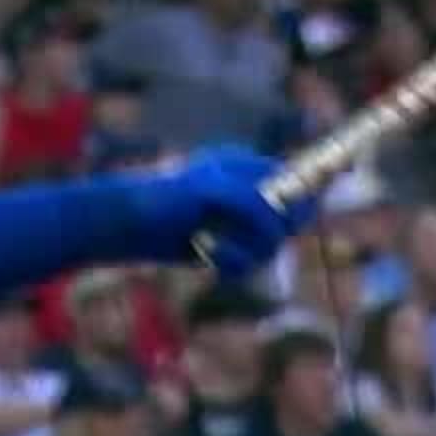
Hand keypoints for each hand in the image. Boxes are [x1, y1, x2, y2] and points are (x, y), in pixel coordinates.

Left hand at [128, 145, 311, 277]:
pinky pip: (249, 264)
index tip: (299, 212)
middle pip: (292, 221)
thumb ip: (249, 202)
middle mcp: (253, 197)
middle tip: (251, 233)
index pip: (299, 182)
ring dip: (243, 249)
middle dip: (271, 231)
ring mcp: (242, 225)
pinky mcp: (231, 251)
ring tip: (207, 242)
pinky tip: (204, 251)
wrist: (130, 225)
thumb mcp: (211, 191)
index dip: (306, 197)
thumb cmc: (167, 198)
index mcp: (252, 171)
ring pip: (270, 247)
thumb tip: (277, 222)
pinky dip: (229, 262)